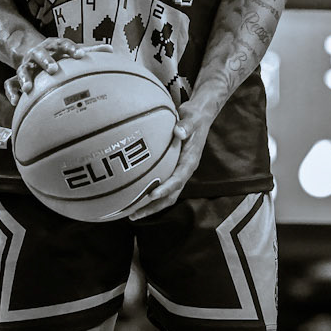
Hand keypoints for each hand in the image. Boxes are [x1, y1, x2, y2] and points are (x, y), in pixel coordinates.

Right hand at [3, 36, 91, 105]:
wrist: (33, 52)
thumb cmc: (59, 55)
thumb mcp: (71, 51)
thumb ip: (90, 51)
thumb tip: (110, 50)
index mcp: (53, 46)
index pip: (62, 44)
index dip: (71, 49)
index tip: (80, 55)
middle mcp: (38, 53)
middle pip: (40, 53)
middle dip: (46, 60)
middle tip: (53, 69)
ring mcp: (26, 65)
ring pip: (23, 69)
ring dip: (25, 78)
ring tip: (29, 89)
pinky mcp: (17, 76)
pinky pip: (10, 84)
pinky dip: (12, 92)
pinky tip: (16, 102)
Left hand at [124, 97, 214, 220]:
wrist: (199, 117)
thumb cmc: (194, 117)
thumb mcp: (192, 118)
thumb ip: (187, 125)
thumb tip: (179, 132)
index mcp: (190, 161)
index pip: (178, 179)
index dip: (166, 188)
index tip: (151, 195)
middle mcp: (184, 171)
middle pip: (171, 195)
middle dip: (154, 206)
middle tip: (134, 214)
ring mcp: (178, 172)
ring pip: (166, 195)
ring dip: (150, 206)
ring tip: (131, 214)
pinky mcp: (171, 170)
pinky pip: (160, 186)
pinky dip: (148, 194)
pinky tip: (132, 197)